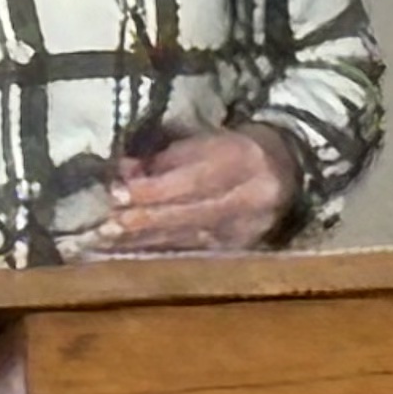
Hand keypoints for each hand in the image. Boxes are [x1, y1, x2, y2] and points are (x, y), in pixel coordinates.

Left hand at [83, 126, 298, 255]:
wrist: (288, 169)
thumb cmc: (236, 148)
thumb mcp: (205, 140)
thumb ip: (165, 158)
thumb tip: (122, 173)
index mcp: (241, 159)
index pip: (192, 181)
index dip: (152, 190)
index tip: (116, 192)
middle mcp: (249, 197)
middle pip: (188, 214)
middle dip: (142, 220)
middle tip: (104, 225)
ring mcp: (247, 228)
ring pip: (187, 238)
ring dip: (144, 240)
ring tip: (107, 241)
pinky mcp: (240, 248)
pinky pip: (194, 252)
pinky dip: (160, 251)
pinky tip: (131, 253)